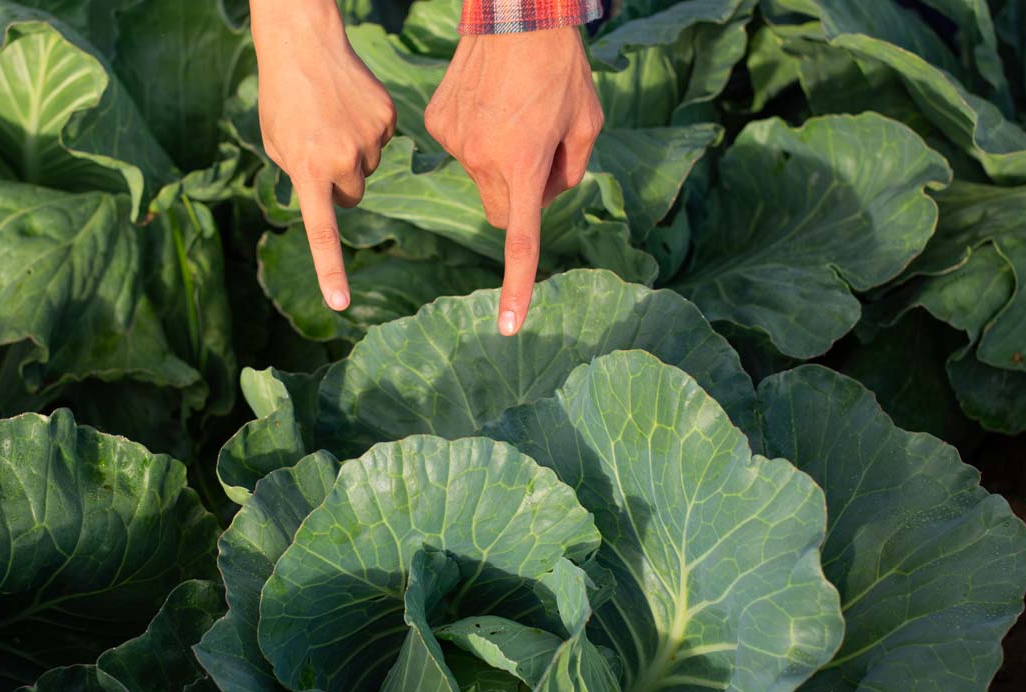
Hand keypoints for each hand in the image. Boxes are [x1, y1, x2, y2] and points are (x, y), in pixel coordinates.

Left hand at [250, 0, 396, 309]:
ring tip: (333, 119)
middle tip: (322, 150)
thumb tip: (331, 196)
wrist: (303, 42)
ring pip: (368, 169)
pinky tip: (349, 105)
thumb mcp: (277, 144)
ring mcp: (370, 141)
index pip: (323, 233)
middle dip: (340, 183)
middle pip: (353, 196)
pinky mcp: (388, 120)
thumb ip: (299, 177)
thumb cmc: (282, 96)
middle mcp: (342, 161)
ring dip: (353, 154)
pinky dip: (368, 130)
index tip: (340, 304)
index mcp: (308, 172)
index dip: (330, 272)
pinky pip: (382, 141)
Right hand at [425, 27, 602, 335]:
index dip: (517, 287)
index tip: (507, 327)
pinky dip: (475, 136)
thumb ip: (570, 173)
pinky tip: (488, 103)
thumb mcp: (588, 123)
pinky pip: (459, 149)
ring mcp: (454, 142)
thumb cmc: (561, 68)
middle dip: (517, 198)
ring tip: (512, 114)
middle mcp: (483, 160)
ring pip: (478, 178)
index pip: (520, 241)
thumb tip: (543, 198)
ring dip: (497, 162)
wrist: (517, 13)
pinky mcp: (437, 122)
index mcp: (524, 165)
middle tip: (536, 154)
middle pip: (499, 210)